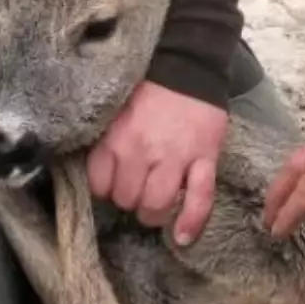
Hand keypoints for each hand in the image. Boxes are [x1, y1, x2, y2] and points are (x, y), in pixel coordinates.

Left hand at [87, 81, 228, 245]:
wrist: (188, 66)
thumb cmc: (149, 91)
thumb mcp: (116, 113)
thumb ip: (107, 143)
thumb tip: (100, 176)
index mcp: (115, 138)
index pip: (99, 185)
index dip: (107, 189)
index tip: (115, 182)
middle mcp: (140, 151)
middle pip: (127, 200)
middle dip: (132, 199)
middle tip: (139, 187)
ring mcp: (174, 158)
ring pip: (157, 206)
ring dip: (155, 212)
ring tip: (158, 202)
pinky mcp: (205, 160)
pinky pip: (199, 200)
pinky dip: (191, 222)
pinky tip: (183, 237)